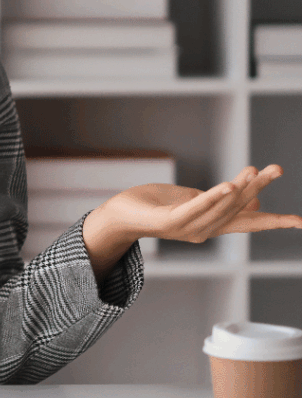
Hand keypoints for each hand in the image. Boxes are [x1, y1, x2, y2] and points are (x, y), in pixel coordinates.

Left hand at [102, 164, 298, 244]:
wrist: (120, 216)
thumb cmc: (155, 205)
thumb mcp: (193, 200)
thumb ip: (220, 201)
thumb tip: (251, 199)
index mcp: (212, 224)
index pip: (250, 223)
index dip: (276, 221)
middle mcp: (204, 230)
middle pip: (238, 207)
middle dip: (258, 187)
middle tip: (277, 168)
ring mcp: (188, 227)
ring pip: (220, 205)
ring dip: (239, 187)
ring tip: (253, 170)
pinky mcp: (170, 220)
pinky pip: (196, 206)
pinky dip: (213, 197)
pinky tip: (228, 186)